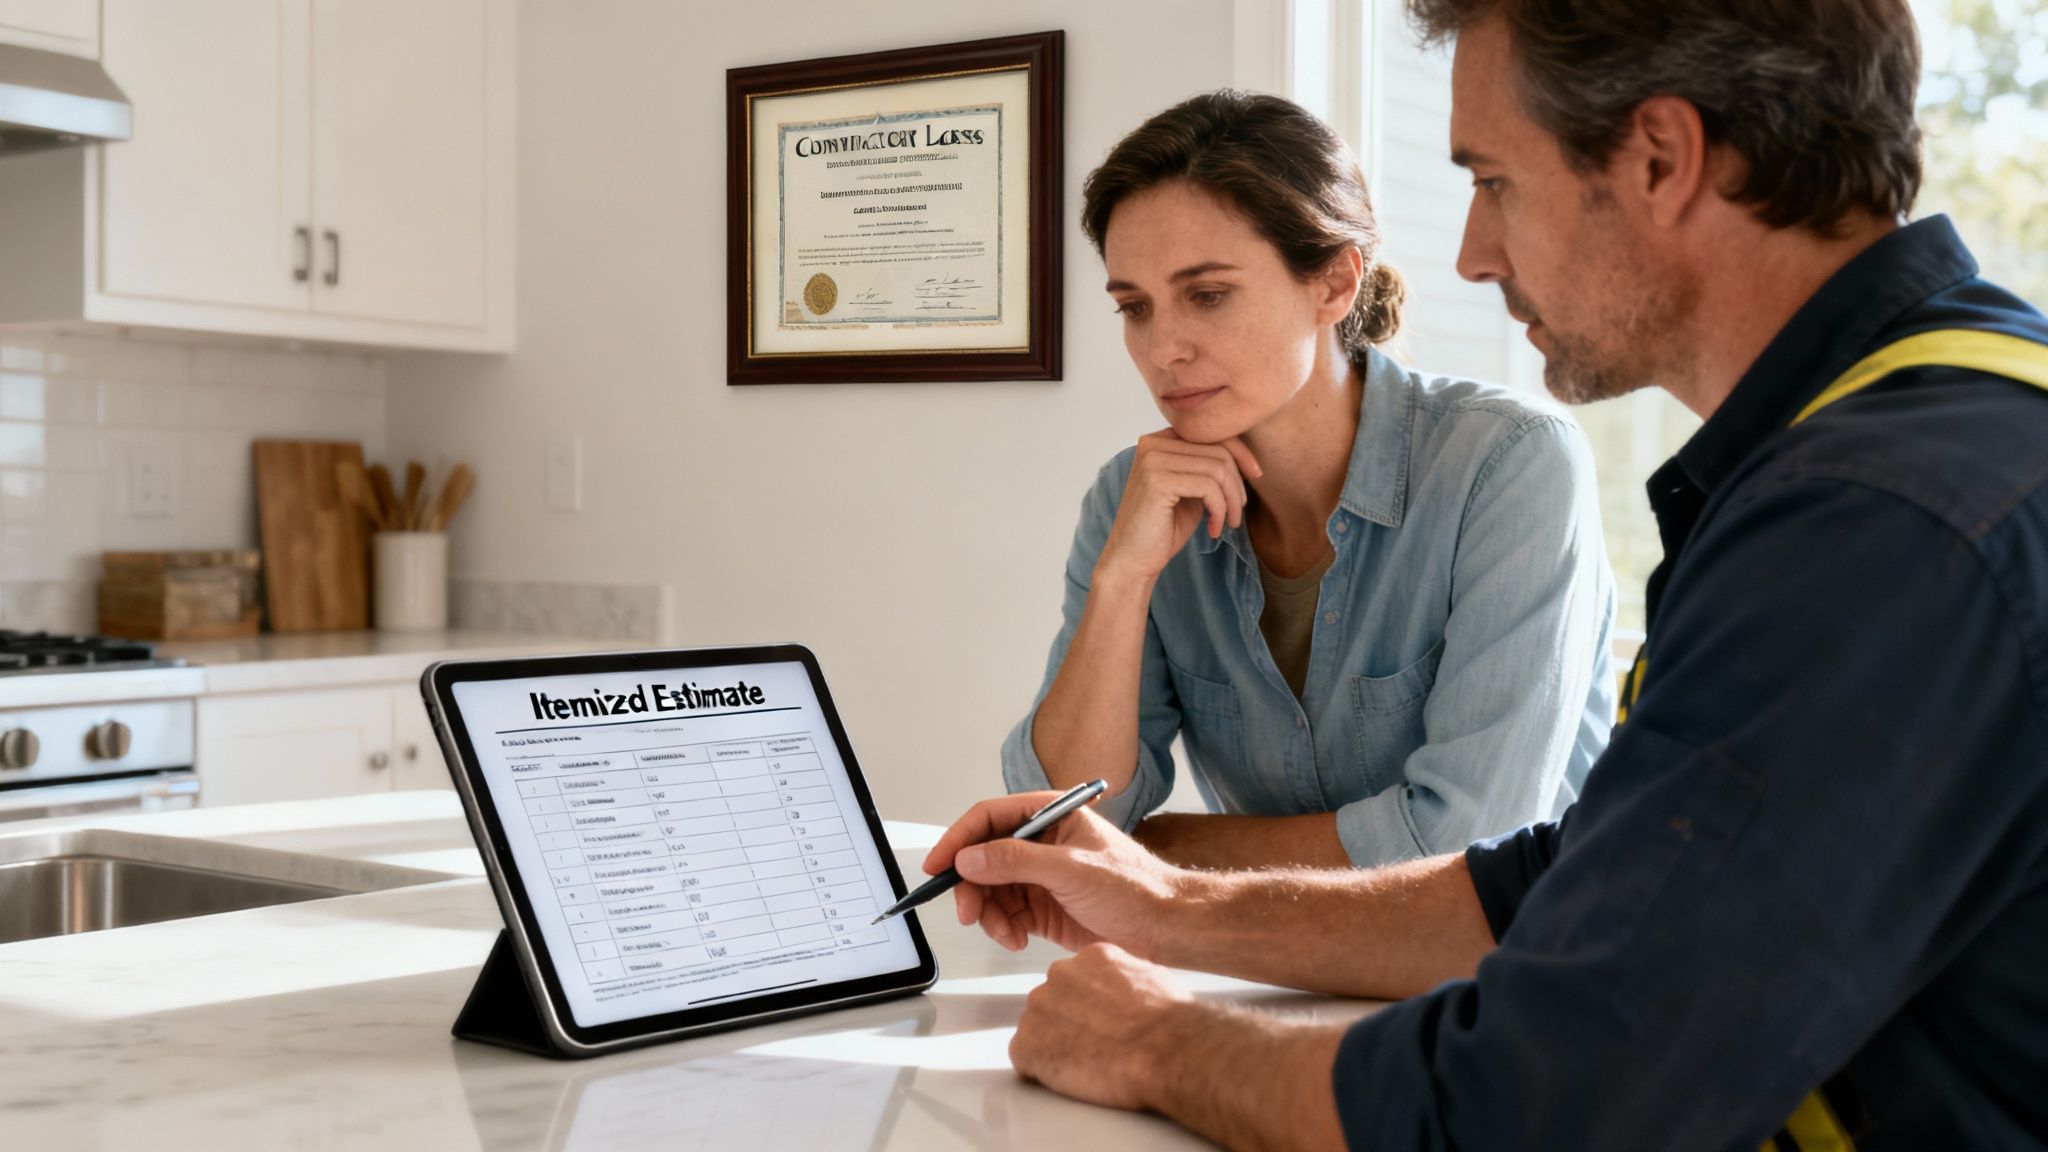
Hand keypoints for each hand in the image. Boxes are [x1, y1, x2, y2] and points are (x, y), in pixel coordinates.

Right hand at [922, 792, 1186, 954]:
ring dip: (990, 914)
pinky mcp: (1044, 907)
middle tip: (968, 913)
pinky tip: (1018, 940)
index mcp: (1051, 815)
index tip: (936, 866)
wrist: (1167, 929)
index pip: (989, 818)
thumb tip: (969, 858)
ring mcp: (1042, 876)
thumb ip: (1016, 861)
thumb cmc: (1136, 889)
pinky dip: (1004, 929)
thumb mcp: (1072, 870)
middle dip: (972, 887)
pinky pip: (1007, 914)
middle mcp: (1042, 842)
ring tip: (1006, 934)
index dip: (958, 839)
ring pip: (992, 890)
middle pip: (983, 857)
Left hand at [1007, 943, 1194, 1110]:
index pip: (1073, 982)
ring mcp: (1039, 1008)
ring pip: (1037, 1031)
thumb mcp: (1152, 976)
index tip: (1100, 1026)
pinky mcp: (1028, 1044)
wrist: (1166, 1049)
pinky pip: (1024, 1059)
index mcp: (1089, 957)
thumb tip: (1125, 987)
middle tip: (1095, 1048)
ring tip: (1089, 1064)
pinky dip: (1042, 1072)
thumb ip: (1125, 976)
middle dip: (1068, 1026)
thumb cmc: (1169, 1021)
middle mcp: (1059, 975)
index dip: (1087, 1010)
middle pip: (1052, 1004)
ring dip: (1055, 1048)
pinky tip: (1071, 1076)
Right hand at [1095, 429, 1262, 583]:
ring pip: (1217, 469)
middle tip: (1237, 514)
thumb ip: (1208, 467)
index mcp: (1159, 440)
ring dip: (1231, 501)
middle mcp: (1152, 443)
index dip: (1240, 452)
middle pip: (1218, 451)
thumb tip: (1246, 456)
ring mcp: (1152, 460)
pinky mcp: (1156, 481)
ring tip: (1228, 523)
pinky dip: (1219, 510)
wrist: (1133, 559)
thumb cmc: (1163, 528)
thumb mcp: (1191, 490)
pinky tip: (1213, 529)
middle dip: (1237, 485)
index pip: (1210, 433)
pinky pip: (1208, 487)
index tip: (1257, 474)